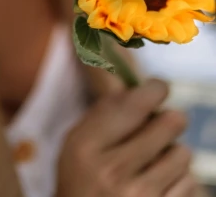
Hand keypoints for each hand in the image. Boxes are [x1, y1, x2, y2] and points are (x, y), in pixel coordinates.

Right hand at [56, 78, 196, 196]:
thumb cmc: (83, 180)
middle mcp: (112, 171)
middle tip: (164, 124)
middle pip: (170, 122)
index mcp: (87, 147)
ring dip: (174, 155)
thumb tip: (140, 83)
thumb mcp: (78, 144)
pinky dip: (180, 182)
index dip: (155, 89)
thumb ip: (104, 114)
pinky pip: (190, 184)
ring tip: (156, 163)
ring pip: (183, 154)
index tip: (158, 87)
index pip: (135, 103)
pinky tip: (162, 186)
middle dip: (169, 120)